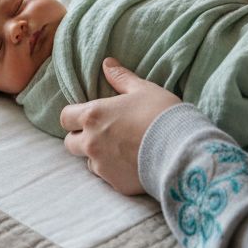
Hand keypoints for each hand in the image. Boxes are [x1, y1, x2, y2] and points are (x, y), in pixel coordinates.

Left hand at [59, 58, 181, 194]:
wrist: (183, 149)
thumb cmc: (162, 114)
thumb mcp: (143, 90)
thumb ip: (121, 78)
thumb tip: (107, 63)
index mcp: (93, 116)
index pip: (65, 117)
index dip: (74, 116)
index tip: (87, 116)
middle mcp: (91, 142)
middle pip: (70, 143)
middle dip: (81, 138)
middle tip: (103, 133)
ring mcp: (101, 165)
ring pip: (88, 161)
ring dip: (98, 156)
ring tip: (121, 150)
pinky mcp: (115, 183)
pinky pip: (107, 177)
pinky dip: (115, 171)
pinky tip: (133, 164)